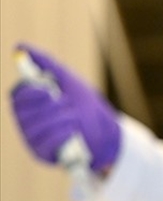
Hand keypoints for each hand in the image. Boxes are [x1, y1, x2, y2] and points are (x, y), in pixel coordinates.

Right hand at [10, 43, 120, 171]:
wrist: (107, 133)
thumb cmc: (85, 105)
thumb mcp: (68, 80)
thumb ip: (46, 63)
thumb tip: (21, 47)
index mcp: (28, 101)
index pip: (18, 95)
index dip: (30, 92)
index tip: (47, 89)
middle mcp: (25, 119)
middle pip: (25, 111)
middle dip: (50, 106)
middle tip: (68, 104)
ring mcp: (32, 137)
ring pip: (37, 126)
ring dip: (61, 119)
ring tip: (76, 117)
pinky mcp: (42, 153)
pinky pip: (46, 143)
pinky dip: (62, 134)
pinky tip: (73, 131)